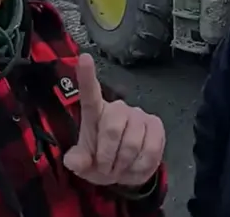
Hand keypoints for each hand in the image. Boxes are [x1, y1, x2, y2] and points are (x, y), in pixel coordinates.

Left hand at [63, 53, 164, 186]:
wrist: (125, 171)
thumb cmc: (100, 160)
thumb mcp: (85, 164)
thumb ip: (78, 161)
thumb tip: (73, 161)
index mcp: (94, 113)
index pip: (90, 92)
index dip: (87, 76)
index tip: (84, 57)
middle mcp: (117, 108)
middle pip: (111, 129)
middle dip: (107, 157)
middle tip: (106, 170)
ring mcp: (138, 115)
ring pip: (131, 143)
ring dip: (123, 165)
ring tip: (120, 169)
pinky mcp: (156, 125)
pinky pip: (150, 150)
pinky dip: (140, 167)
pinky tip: (135, 168)